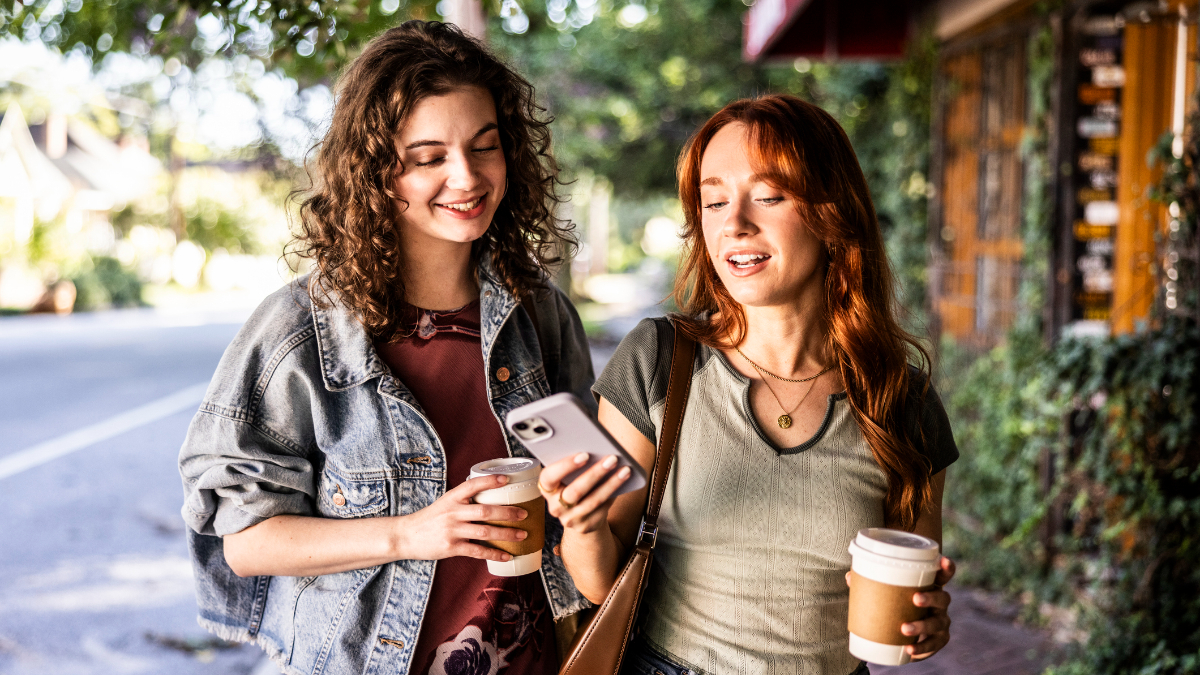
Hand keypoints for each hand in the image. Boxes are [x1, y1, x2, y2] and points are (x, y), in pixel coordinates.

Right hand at [397, 474, 528, 562]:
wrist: (406, 536)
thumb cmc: (430, 519)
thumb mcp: (445, 502)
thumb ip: (464, 499)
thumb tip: (491, 496)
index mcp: (452, 497)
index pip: (473, 485)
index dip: (490, 481)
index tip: (506, 479)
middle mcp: (453, 512)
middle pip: (485, 511)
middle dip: (508, 512)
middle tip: (524, 514)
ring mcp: (452, 530)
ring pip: (485, 532)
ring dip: (506, 534)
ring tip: (522, 534)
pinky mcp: (451, 547)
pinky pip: (477, 551)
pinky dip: (494, 554)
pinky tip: (506, 555)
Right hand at [538, 452, 630, 534]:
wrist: (579, 515)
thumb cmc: (574, 484)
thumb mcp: (568, 476)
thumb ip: (575, 465)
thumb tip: (598, 450)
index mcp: (546, 488)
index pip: (549, 477)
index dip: (565, 466)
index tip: (584, 454)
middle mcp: (555, 506)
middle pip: (575, 491)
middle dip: (595, 473)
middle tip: (612, 459)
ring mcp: (569, 519)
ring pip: (593, 501)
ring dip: (611, 484)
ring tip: (624, 470)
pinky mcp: (585, 526)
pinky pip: (602, 509)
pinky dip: (614, 494)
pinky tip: (624, 482)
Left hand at [843, 556, 955, 659]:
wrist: (904, 633)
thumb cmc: (897, 604)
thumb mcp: (887, 594)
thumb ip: (871, 584)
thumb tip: (850, 577)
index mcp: (929, 586)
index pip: (943, 575)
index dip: (946, 567)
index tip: (943, 561)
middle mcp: (940, 603)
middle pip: (943, 598)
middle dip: (931, 597)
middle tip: (915, 598)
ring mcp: (941, 621)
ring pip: (938, 622)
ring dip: (923, 625)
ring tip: (905, 628)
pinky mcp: (938, 639)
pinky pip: (934, 644)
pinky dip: (922, 647)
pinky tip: (910, 649)